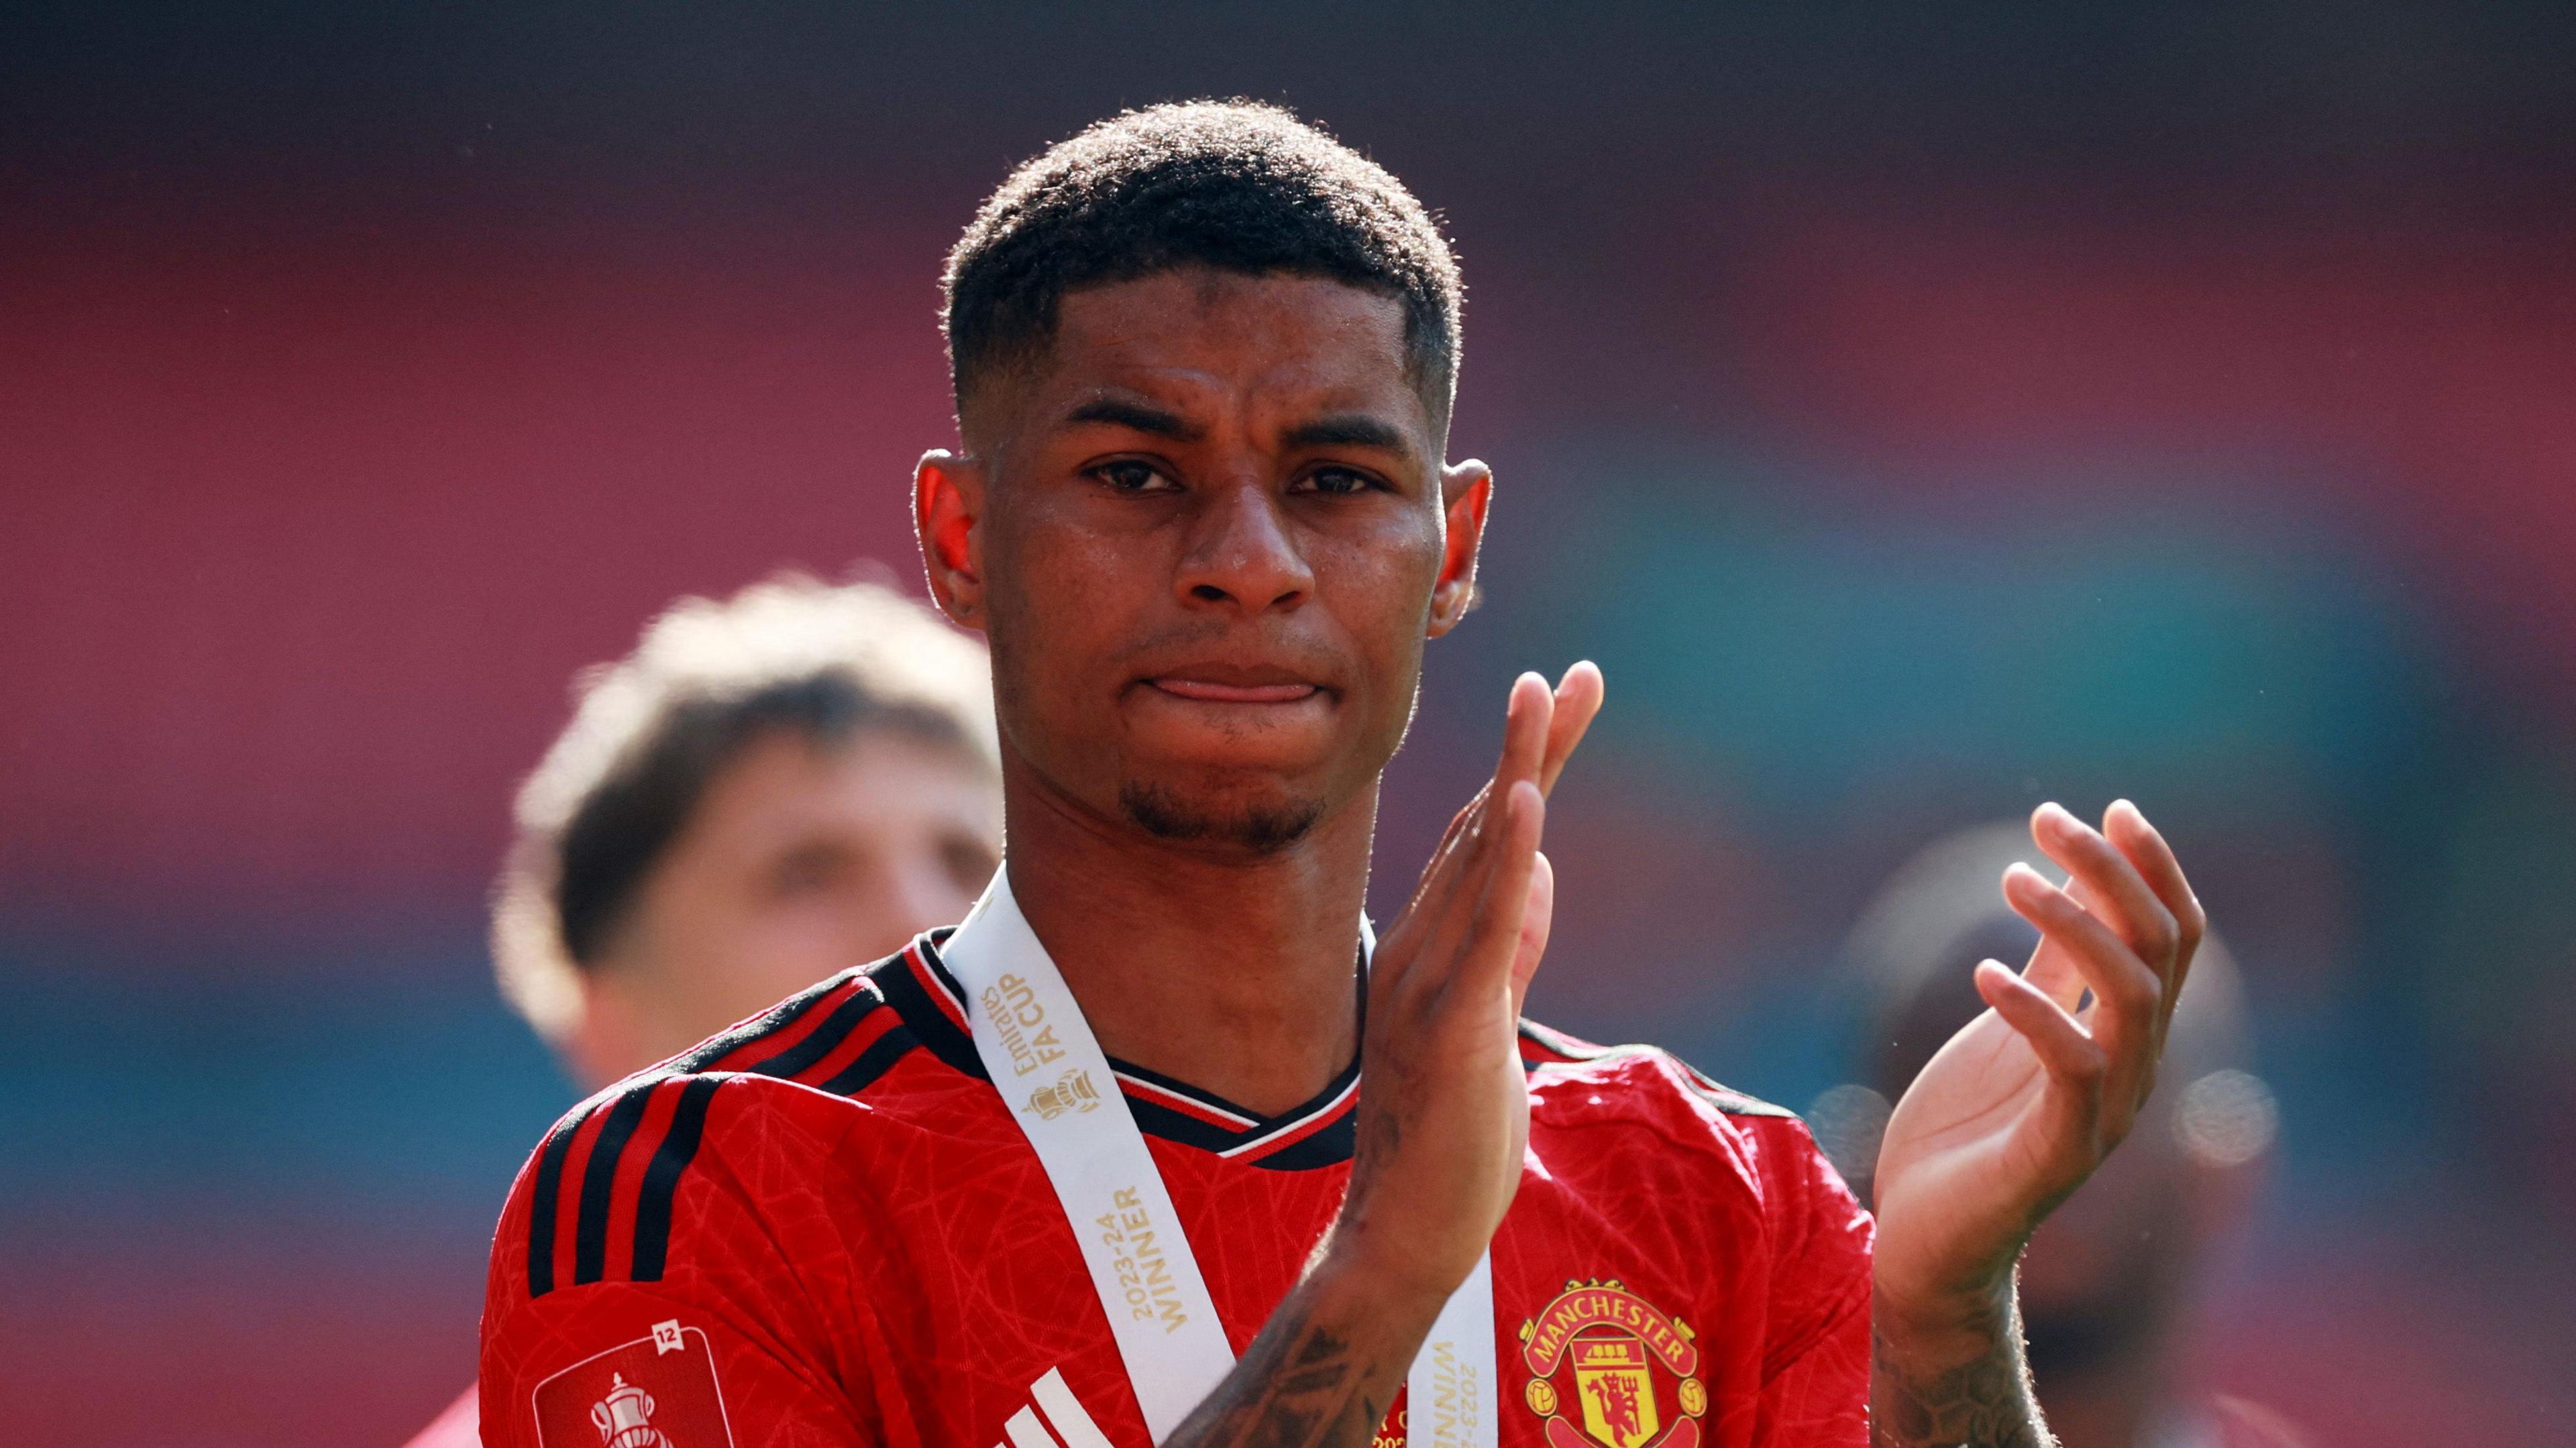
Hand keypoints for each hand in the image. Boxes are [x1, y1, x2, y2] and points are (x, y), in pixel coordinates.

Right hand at [1331, 662, 1602, 1300]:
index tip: (1565, 698)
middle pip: (1485, 827)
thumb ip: (1514, 949)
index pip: (1485, 838)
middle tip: (1575, 674)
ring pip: (1481, 859)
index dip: (1528, 765)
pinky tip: (1526, 802)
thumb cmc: (1453, 1144)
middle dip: (1535, 746)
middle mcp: (1422, 949)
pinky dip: (1506, 860)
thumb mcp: (1493, 1024)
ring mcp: (1431, 982)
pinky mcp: (1454, 1024)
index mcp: (1432, 949)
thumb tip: (1543, 873)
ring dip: (1519, 771)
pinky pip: (1487, 929)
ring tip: (1547, 696)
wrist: (1405, 1235)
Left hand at [1870, 800, 2204, 1339]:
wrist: (1932, 1238)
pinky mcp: (2059, 1151)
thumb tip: (2071, 881)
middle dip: (2113, 872)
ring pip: (2132, 998)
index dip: (2153, 868)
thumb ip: (2053, 967)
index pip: (2174, 936)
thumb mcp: (2013, 1025)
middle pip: (2161, 950)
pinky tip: (1983, 972)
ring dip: (2075, 926)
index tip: (2112, 806)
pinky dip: (2032, 1009)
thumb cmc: (1972, 1128)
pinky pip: (2072, 1067)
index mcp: (2127, 1035)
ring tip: (2013, 878)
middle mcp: (2133, 1069)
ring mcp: (2104, 1112)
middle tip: (2047, 819)